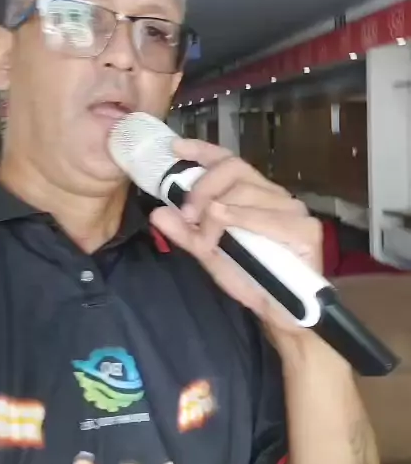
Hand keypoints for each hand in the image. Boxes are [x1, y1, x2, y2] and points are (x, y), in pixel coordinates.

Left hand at [150, 138, 322, 334]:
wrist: (281, 316)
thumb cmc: (250, 279)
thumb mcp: (210, 254)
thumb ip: (186, 233)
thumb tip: (157, 213)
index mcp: (255, 194)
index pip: (229, 160)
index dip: (203, 149)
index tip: (176, 147)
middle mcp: (276, 195)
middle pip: (234, 170)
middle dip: (203, 188)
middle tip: (186, 215)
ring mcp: (294, 210)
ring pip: (246, 192)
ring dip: (218, 215)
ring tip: (207, 240)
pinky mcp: (306, 230)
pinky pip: (268, 217)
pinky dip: (242, 219)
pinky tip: (225, 225)